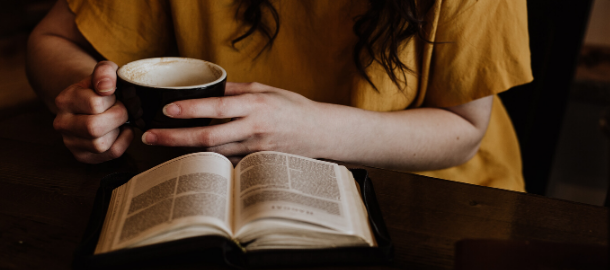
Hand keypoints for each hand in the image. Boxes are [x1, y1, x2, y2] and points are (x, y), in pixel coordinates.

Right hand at [53, 61, 132, 163]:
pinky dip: (124, 141)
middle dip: (117, 117)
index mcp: (64, 100)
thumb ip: (105, 72)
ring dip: (118, 130)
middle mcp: (62, 123)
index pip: (94, 104)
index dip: (112, 99)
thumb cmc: (100, 88)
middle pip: (94, 128)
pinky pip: (110, 153)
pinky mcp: (83, 156)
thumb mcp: (104, 72)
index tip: (114, 96)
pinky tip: (121, 130)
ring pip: (100, 144)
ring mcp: (70, 142)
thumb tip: (106, 87)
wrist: (91, 102)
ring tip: (118, 120)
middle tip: (122, 109)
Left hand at [141, 82, 326, 163]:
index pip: (217, 107)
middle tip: (150, 137)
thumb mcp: (266, 89)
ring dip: (186, 151)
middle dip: (175, 138)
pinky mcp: (257, 163)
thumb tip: (208, 88)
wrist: (320, 133)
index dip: (191, 109)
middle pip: (208, 136)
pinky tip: (191, 158)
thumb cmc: (293, 108)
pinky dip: (208, 160)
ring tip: (162, 146)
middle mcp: (254, 128)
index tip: (167, 110)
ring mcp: (255, 149)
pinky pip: (227, 163)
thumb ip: (236, 89)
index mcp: (255, 105)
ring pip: (214, 153)